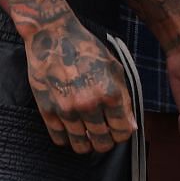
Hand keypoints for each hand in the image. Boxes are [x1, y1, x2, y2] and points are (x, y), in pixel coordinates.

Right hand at [23, 13, 136, 153]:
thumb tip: (132, 126)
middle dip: (106, 142)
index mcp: (110, 93)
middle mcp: (89, 104)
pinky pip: (59, 139)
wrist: (52, 34)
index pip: (122, 132)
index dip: (122, 134)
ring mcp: (67, 109)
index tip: (118, 130)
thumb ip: (124, 98)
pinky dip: (67, 140)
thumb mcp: (113, 68)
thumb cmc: (86, 48)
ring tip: (87, 136)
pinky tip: (70, 131)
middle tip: (103, 134)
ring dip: (87, 144)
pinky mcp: (47, 110)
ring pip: (81, 146)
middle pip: (102, 143)